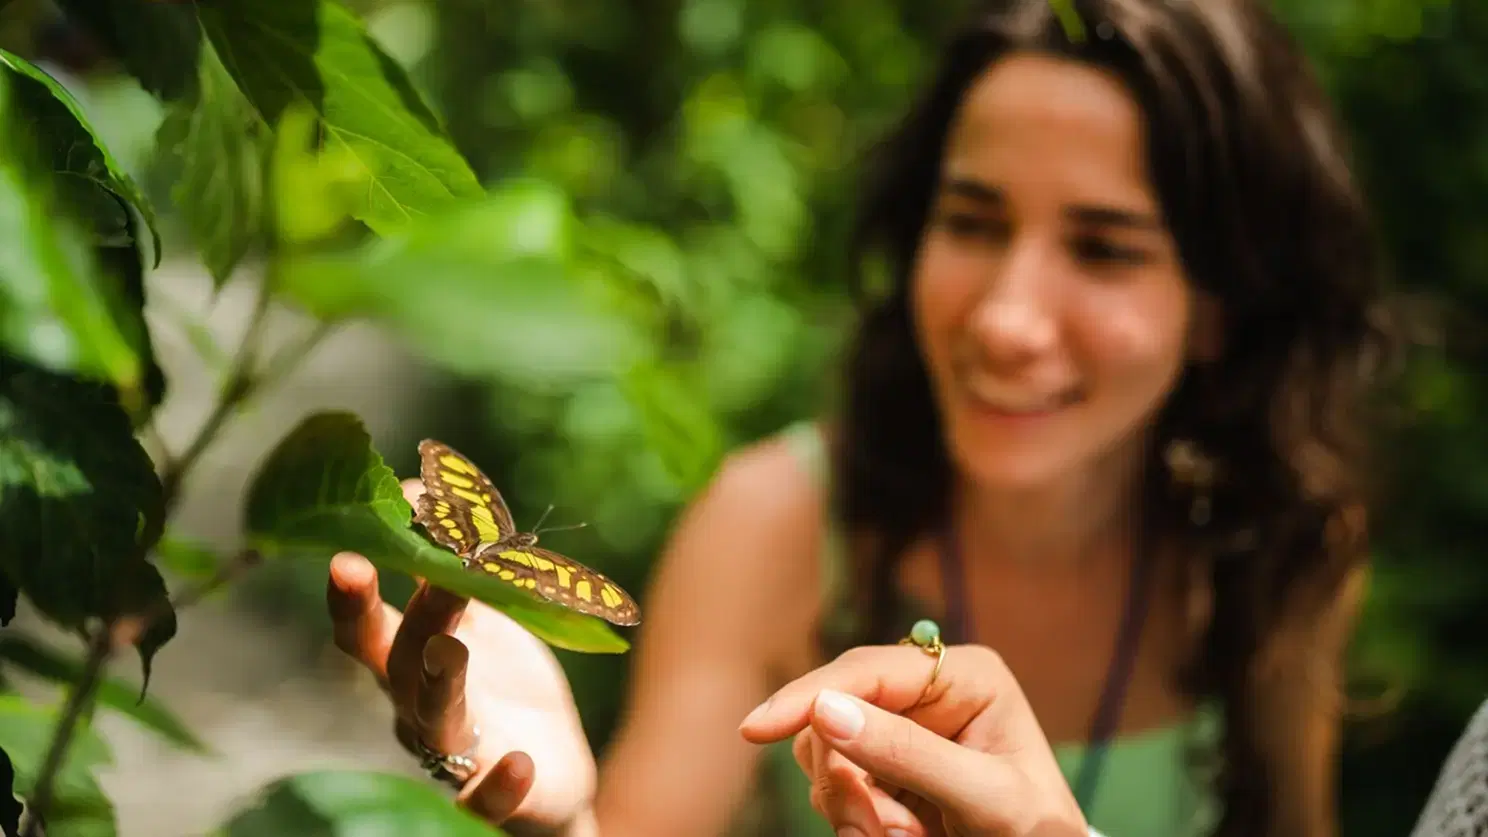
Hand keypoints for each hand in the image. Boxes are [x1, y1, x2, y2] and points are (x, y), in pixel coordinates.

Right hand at [327, 479, 596, 834]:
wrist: (553, 772)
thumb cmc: (504, 688)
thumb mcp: (484, 621)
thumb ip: (457, 570)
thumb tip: (425, 490)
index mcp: (409, 661)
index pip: (368, 622)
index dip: (352, 585)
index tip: (347, 536)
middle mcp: (418, 706)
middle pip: (390, 660)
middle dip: (367, 615)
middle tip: (350, 566)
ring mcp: (455, 755)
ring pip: (431, 719)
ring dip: (437, 679)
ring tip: (449, 649)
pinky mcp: (498, 799)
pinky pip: (487, 799)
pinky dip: (499, 785)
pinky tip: (518, 763)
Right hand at [738, 644, 1086, 836]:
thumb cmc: (1036, 833)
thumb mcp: (985, 798)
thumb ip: (908, 754)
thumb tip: (825, 710)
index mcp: (966, 674)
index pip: (868, 670)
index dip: (808, 695)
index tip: (757, 729)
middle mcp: (928, 690)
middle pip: (835, 709)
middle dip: (846, 777)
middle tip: (879, 831)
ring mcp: (903, 727)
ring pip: (825, 748)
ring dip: (849, 803)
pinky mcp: (884, 764)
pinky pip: (833, 782)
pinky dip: (850, 816)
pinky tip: (893, 835)